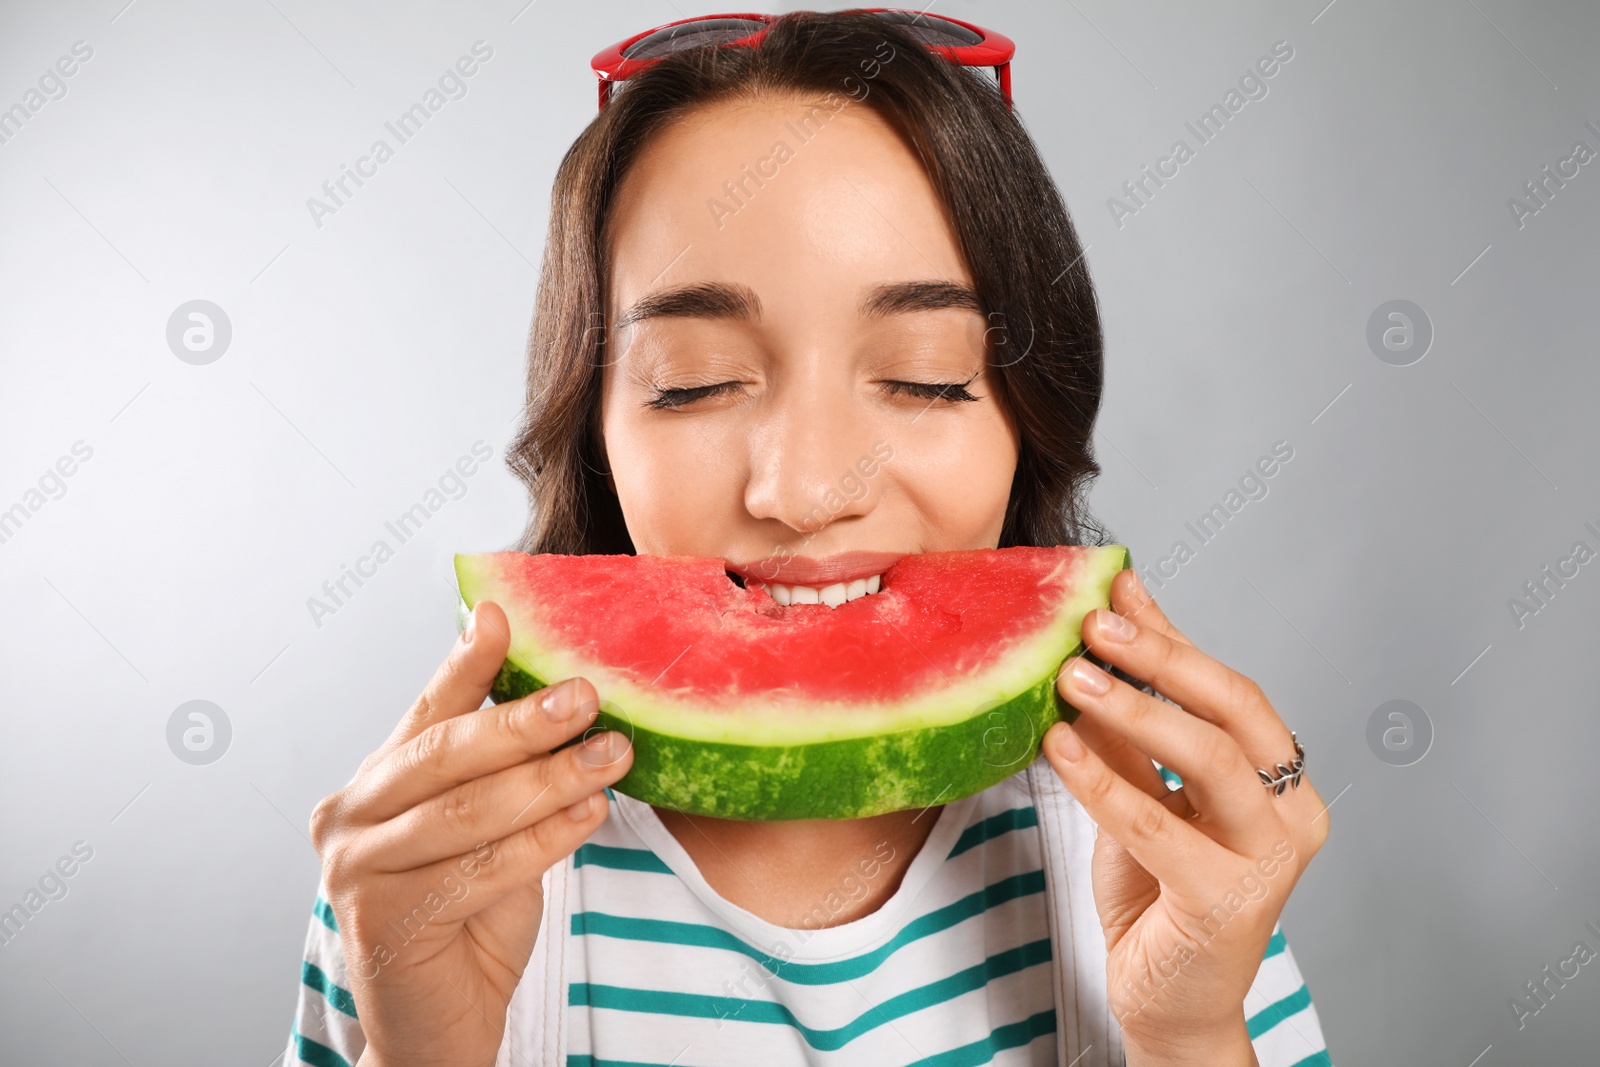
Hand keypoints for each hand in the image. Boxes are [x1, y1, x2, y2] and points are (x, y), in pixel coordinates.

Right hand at [310, 600, 633, 1066]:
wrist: (438, 1025)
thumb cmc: (468, 920)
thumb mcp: (487, 831)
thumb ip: (504, 775)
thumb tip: (567, 701)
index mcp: (373, 784)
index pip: (428, 713)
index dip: (466, 663)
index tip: (500, 616)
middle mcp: (349, 818)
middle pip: (445, 756)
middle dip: (522, 721)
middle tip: (586, 695)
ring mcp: (357, 871)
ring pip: (469, 811)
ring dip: (550, 779)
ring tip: (611, 755)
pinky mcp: (386, 921)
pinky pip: (482, 868)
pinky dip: (544, 839)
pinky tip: (591, 815)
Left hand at [1041, 569, 1327, 1065]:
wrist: (1166, 1001)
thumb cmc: (1158, 895)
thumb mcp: (1142, 791)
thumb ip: (1130, 724)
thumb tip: (1100, 634)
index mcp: (1282, 780)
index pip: (1231, 689)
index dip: (1171, 635)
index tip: (1114, 588)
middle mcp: (1293, 813)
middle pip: (1234, 710)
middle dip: (1160, 658)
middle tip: (1091, 624)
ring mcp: (1270, 860)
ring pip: (1212, 760)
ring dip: (1136, 710)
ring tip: (1070, 676)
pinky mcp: (1229, 904)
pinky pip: (1160, 827)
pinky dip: (1103, 782)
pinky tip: (1056, 747)